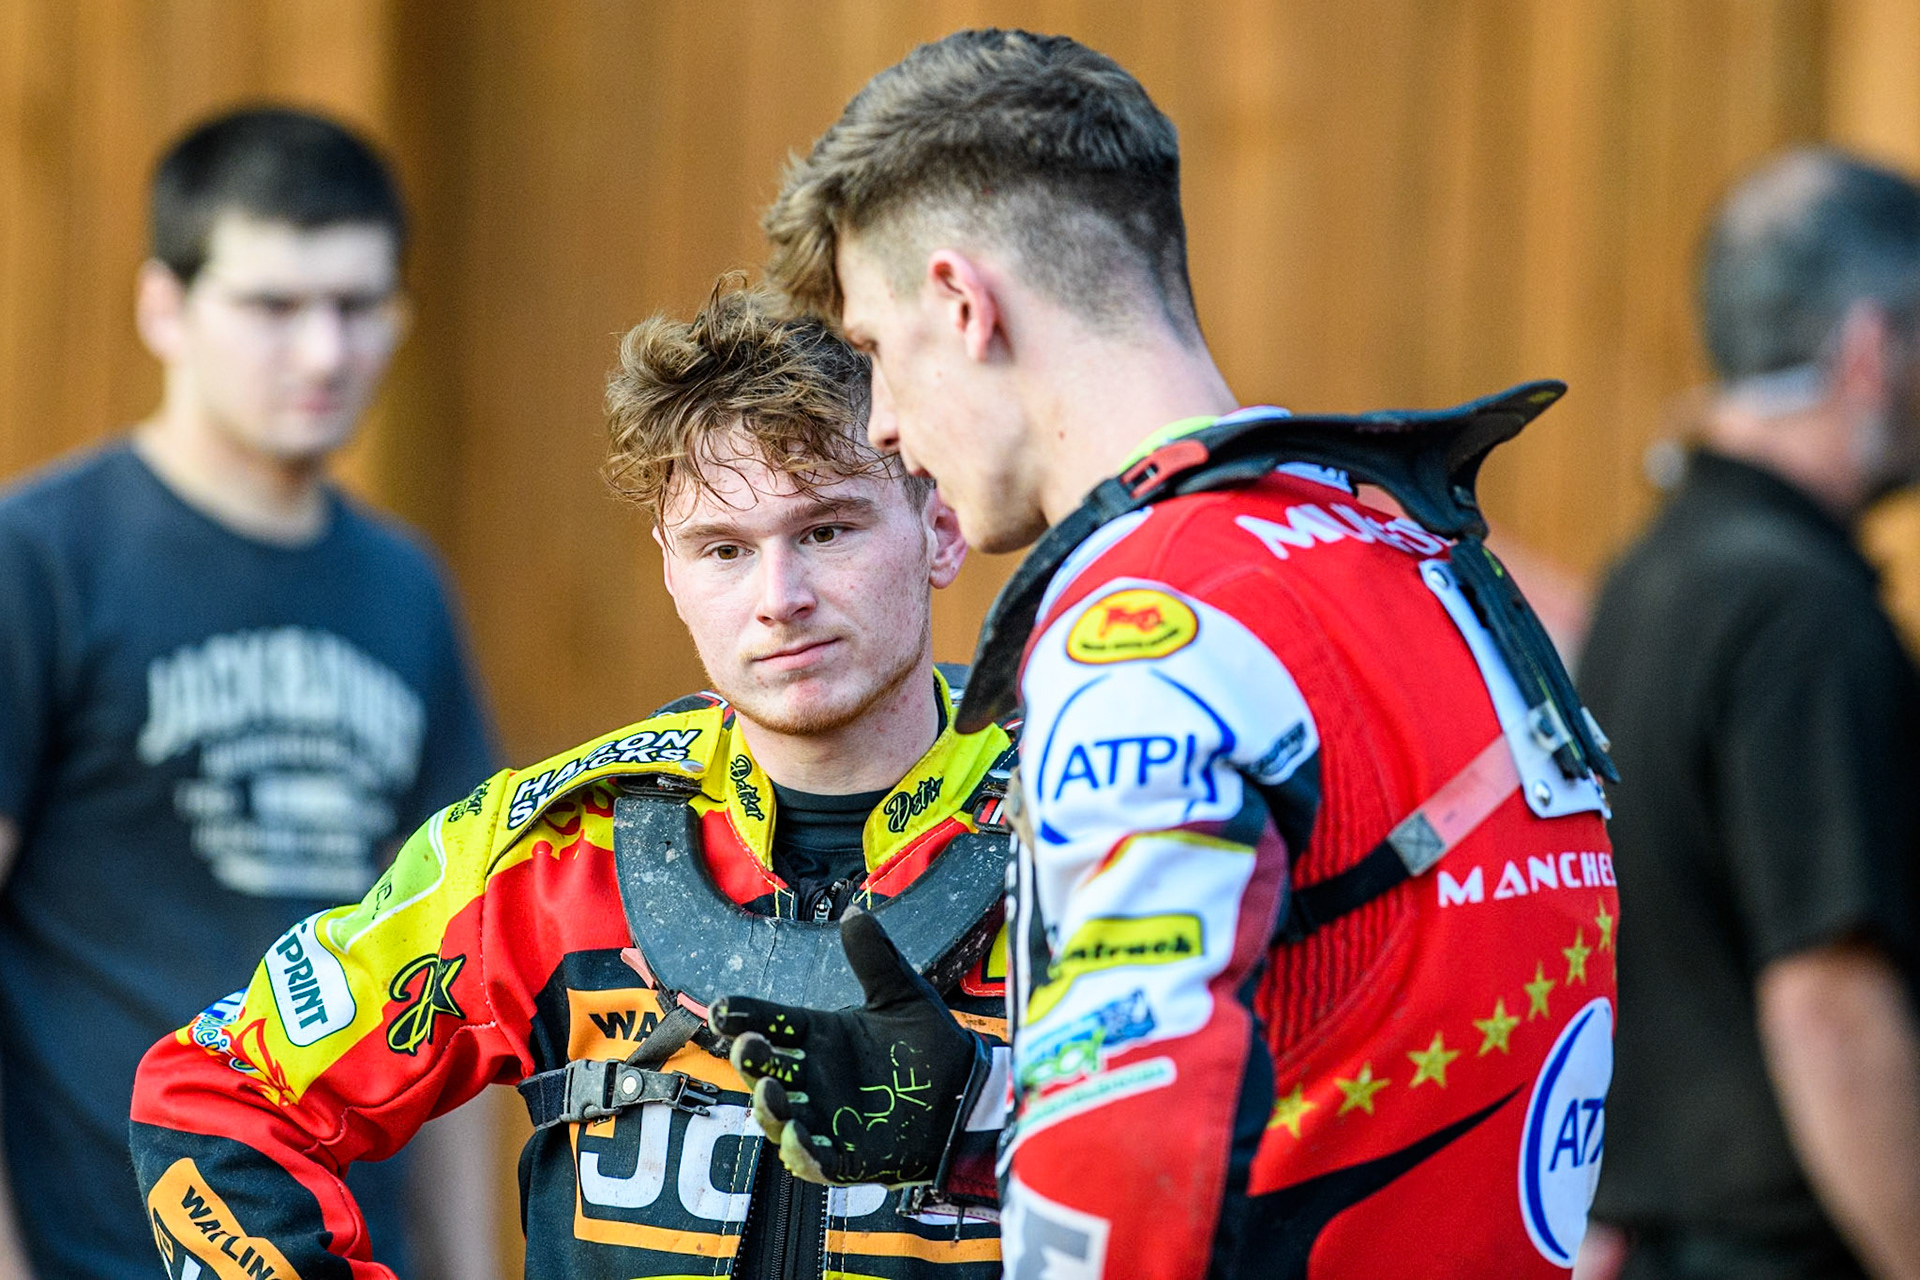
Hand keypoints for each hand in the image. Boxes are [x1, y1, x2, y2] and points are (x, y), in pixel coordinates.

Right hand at [709, 908, 983, 1185]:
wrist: (967, 1092)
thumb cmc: (926, 1045)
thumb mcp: (902, 995)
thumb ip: (875, 959)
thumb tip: (855, 912)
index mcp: (821, 1036)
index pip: (773, 1022)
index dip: (745, 1016)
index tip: (720, 1008)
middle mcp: (815, 1077)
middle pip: (767, 1070)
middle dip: (750, 1060)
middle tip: (745, 1044)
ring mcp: (828, 1118)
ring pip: (781, 1118)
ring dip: (769, 1108)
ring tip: (768, 1090)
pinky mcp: (849, 1155)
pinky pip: (817, 1161)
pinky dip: (803, 1154)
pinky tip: (798, 1139)